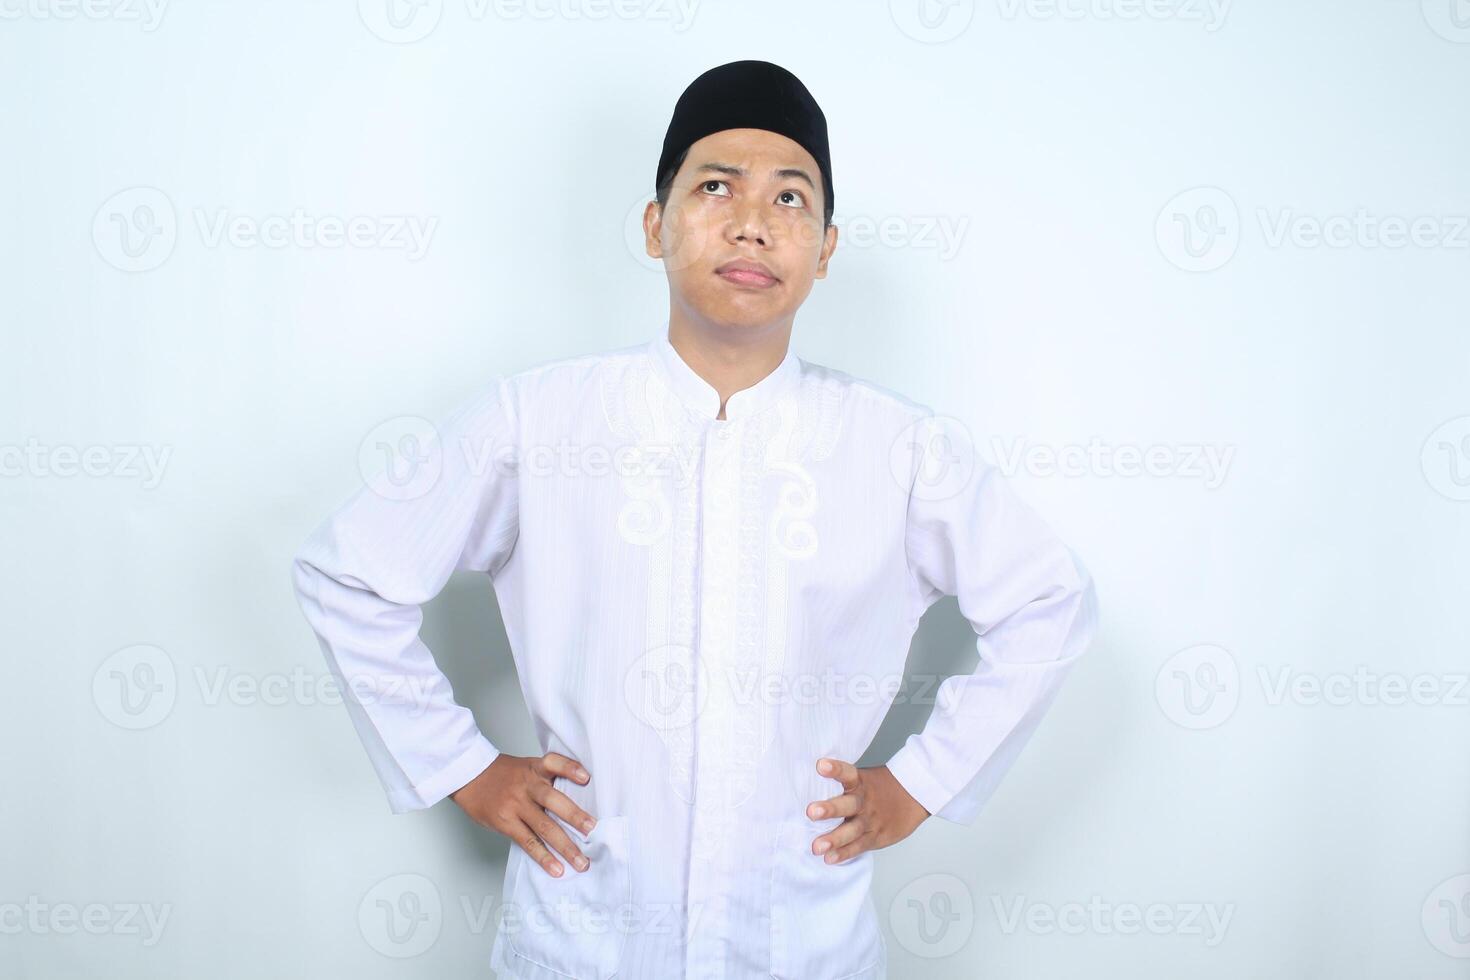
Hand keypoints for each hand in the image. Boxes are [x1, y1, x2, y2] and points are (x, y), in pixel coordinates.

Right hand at [450, 752, 597, 877]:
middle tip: (592, 829)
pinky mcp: (505, 823)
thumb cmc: (503, 774)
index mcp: (534, 768)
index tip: (586, 778)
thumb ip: (547, 779)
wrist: (469, 775)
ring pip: (544, 826)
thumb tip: (577, 801)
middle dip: (574, 816)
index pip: (554, 762)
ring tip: (581, 861)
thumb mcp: (525, 766)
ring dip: (565, 846)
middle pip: (553, 800)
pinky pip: (528, 842)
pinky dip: (543, 857)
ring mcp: (515, 805)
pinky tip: (556, 868)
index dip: (570, 768)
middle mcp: (526, 785)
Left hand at [804, 758, 928, 863]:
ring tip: (817, 847)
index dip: (835, 769)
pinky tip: (830, 858)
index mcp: (860, 783)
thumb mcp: (863, 779)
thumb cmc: (879, 788)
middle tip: (811, 812)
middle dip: (830, 809)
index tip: (821, 765)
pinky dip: (845, 853)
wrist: (914, 795)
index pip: (847, 773)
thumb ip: (841, 784)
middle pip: (847, 804)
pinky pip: (859, 846)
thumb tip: (806, 782)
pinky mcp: (876, 837)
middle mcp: (864, 801)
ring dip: (834, 839)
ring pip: (852, 830)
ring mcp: (870, 820)